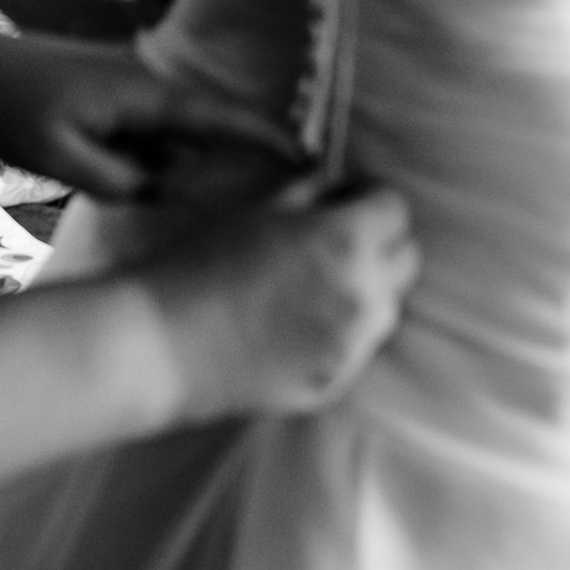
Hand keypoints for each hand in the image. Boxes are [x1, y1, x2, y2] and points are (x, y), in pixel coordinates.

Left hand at [0, 30, 303, 204]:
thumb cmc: (13, 108)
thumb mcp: (61, 156)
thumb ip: (119, 182)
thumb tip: (162, 194)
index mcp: (146, 96)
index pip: (223, 119)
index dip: (268, 138)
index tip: (310, 157)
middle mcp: (149, 91)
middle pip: (203, 139)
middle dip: (217, 169)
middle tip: (212, 197)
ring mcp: (133, 98)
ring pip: (172, 146)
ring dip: (168, 171)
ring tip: (125, 179)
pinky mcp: (116, 109)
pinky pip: (147, 144)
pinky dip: (142, 164)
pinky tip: (99, 167)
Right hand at [143, 184, 420, 417]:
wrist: (164, 343)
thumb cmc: (203, 263)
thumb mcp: (260, 207)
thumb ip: (316, 191)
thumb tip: (346, 189)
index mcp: (347, 239)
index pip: (395, 208)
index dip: (369, 201)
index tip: (345, 204)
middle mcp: (364, 293)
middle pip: (405, 258)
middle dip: (378, 244)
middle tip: (333, 243)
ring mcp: (353, 343)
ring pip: (387, 306)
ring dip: (366, 289)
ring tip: (313, 287)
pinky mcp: (336, 380)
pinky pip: (358, 345)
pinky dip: (341, 331)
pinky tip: (296, 326)